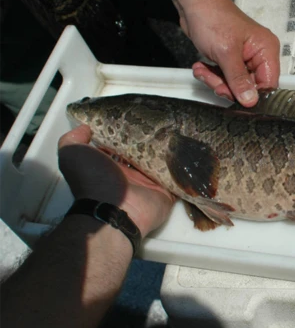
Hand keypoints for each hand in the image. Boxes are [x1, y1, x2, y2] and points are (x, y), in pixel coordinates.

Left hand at [57, 125, 175, 237]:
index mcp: (111, 166)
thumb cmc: (93, 181)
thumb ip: (73, 139)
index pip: (122, 146)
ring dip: (170, 152)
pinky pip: (177, 178)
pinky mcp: (166, 192)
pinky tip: (188, 152)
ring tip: (180, 131)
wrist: (113, 210)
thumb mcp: (73, 155)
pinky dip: (183, 169)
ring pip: (162, 164)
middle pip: (145, 153)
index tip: (138, 116)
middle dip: (153, 141)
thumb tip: (84, 127)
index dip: (128, 132)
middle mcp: (131, 175)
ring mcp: (150, 184)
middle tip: (163, 122)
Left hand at [183, 0, 279, 106]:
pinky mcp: (230, 59)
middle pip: (250, 86)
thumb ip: (239, 80)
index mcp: (266, 50)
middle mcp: (258, 54)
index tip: (235, 96)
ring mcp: (244, 57)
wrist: (193, 4)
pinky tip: (201, 67)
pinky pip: (224, 76)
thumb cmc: (213, 19)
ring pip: (234, 83)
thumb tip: (251, 101)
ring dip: (216, 81)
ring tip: (202, 70)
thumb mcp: (226, 53)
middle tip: (214, 83)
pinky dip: (212, 75)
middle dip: (229, 86)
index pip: (268, 83)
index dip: (253, 93)